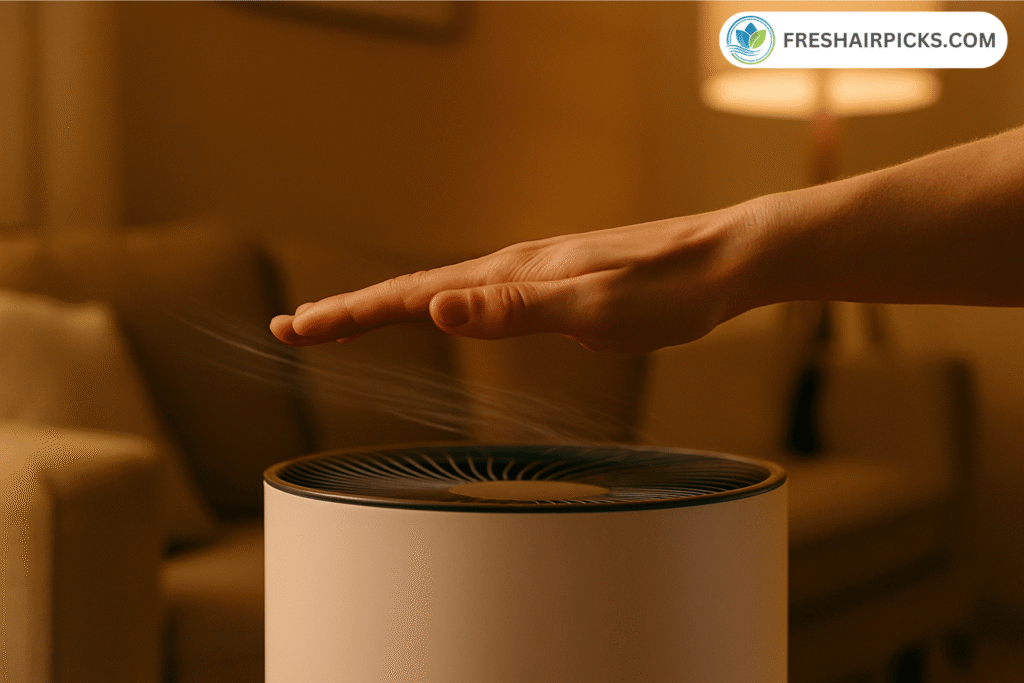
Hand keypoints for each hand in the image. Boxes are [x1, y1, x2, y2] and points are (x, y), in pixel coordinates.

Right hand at [270, 205, 761, 353]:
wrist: (724, 261)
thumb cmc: (668, 291)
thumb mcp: (595, 311)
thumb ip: (517, 312)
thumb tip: (439, 308)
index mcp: (512, 275)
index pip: (412, 296)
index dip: (350, 314)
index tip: (297, 328)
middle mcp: (513, 268)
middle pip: (413, 290)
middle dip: (350, 312)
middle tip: (295, 328)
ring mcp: (533, 273)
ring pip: (442, 291)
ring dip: (386, 308)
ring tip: (345, 323)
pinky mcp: (554, 283)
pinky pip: (476, 297)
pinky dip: (436, 308)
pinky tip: (441, 314)